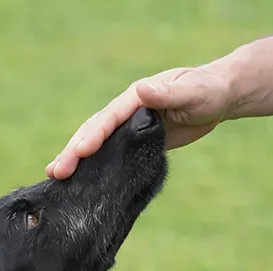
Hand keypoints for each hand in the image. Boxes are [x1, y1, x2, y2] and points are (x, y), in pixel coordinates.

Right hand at [46, 66, 236, 179]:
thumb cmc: (208, 90)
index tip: (80, 152)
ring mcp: (127, 128)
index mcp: (136, 98)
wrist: (217, 97)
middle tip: (56, 172)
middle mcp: (126, 112)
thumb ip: (168, 93)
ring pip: (97, 144)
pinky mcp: (134, 143)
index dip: (94, 135)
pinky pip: (109, 155)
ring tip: (54, 176)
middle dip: (74, 151)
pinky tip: (80, 181)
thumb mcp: (193, 91)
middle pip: (94, 131)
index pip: (109, 117)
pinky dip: (94, 166)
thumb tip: (141, 88)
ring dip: (75, 158)